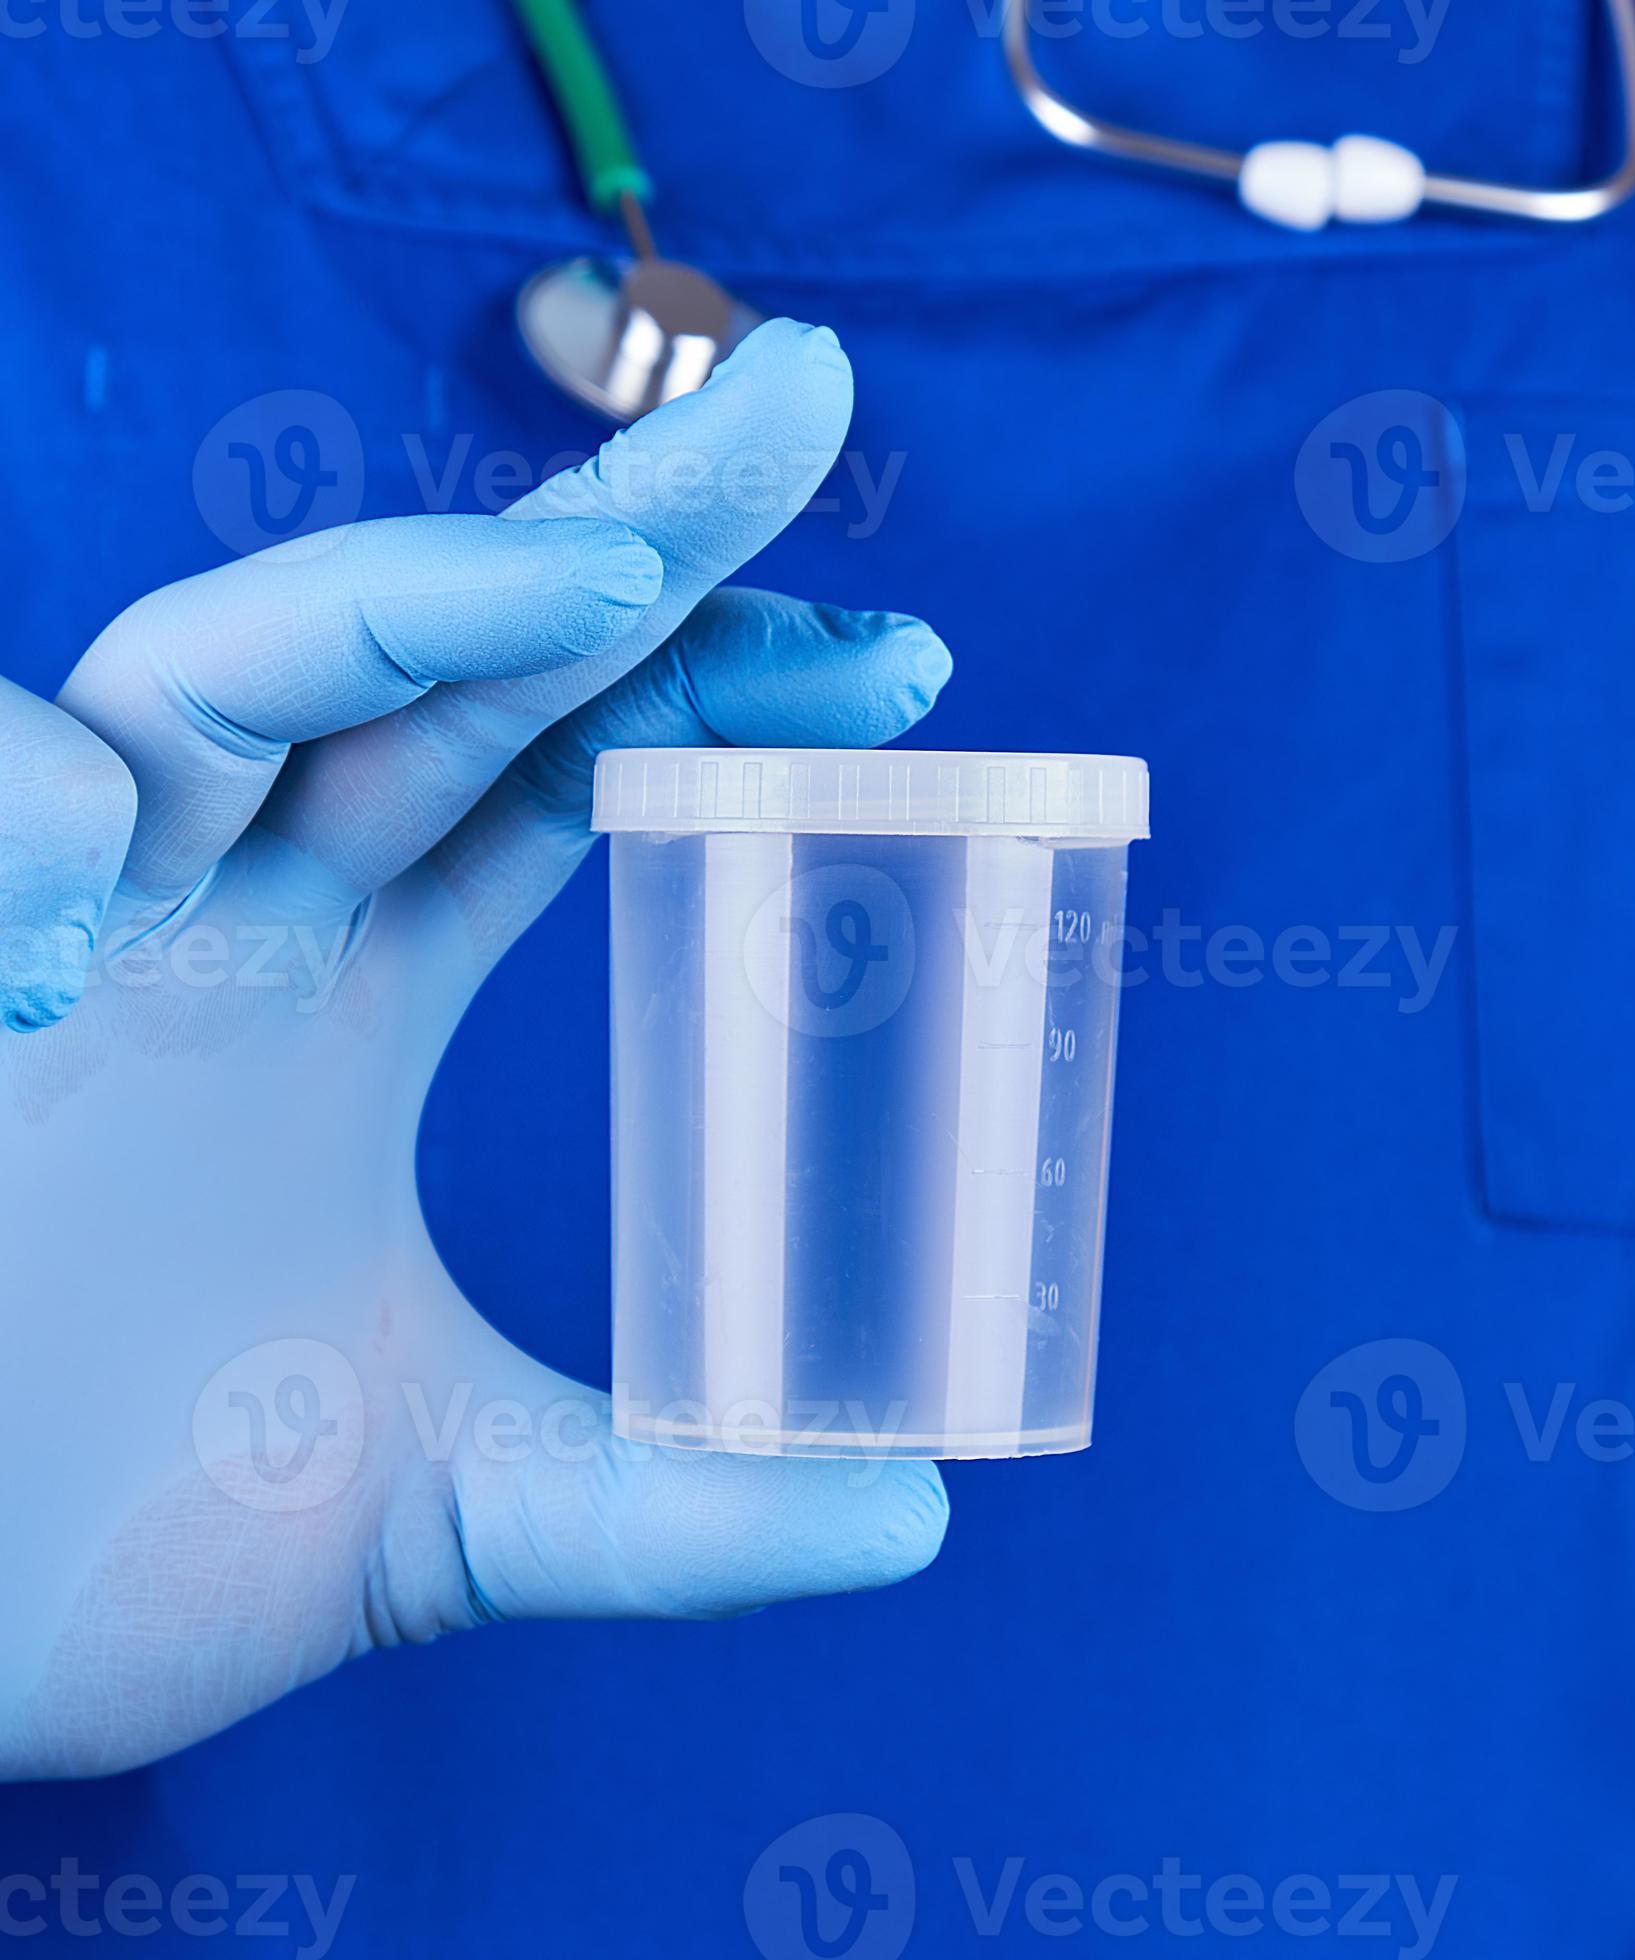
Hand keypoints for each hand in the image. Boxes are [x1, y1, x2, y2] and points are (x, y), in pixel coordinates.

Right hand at [0, 321, 952, 1779]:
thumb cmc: (99, 1549)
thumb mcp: (440, 1509)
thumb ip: (664, 1509)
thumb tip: (915, 1516)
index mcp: (331, 976)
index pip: (550, 756)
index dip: (710, 679)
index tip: (904, 662)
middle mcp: (201, 902)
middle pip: (426, 642)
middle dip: (619, 521)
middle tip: (812, 393)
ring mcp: (42, 915)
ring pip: (205, 663)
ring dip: (386, 604)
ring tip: (596, 592)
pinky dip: (23, 823)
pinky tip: (68, 931)